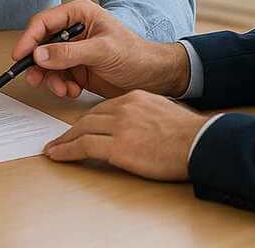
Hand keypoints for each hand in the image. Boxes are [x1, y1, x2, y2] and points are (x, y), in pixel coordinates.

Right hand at [11, 0, 189, 98]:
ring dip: (51, 79)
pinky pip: (58, 77)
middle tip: (36, 79)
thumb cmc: (135, 55)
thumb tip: (39, 55)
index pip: (44, 22)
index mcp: (79, 14)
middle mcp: (74, 30)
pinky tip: (73, 91)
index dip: (29, 39)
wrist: (153, 78)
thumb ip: (69, 53)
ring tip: (63, 89)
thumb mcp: (102, 51)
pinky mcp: (77, 68)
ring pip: (47, 64)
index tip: (20, 56)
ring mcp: (74, 51)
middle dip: (38, 64)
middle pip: (41, 44)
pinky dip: (61, 86)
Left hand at [44, 90, 207, 180]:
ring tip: (54, 149)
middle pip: (89, 118)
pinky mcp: (119, 146)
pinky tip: (58, 155)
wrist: (200, 144)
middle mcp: (124, 108)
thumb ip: (144, 114)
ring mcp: (120, 126)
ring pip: (82, 130)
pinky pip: (84, 147)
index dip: (87, 120)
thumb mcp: (163, 112)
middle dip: (71, 130)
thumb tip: (136, 127)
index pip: (103, 108)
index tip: (78, 128)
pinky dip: (67, 151)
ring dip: (64, 140)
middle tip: (59, 139)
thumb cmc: (189, 134)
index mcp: (135, 98)